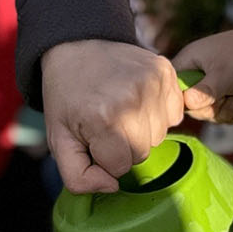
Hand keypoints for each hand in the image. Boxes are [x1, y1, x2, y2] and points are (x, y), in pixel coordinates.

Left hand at [41, 39, 182, 192]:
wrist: (76, 46)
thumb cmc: (67, 97)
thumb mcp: (58, 140)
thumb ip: (77, 177)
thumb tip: (112, 186)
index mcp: (103, 119)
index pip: (120, 167)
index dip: (104, 156)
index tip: (92, 136)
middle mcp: (132, 100)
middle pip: (142, 152)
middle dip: (122, 145)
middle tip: (105, 120)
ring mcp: (152, 83)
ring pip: (160, 135)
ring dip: (141, 129)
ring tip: (120, 107)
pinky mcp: (166, 71)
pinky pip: (174, 114)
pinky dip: (158, 113)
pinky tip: (137, 99)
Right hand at [174, 28, 232, 122]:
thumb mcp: (223, 76)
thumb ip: (205, 92)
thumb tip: (187, 104)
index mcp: (189, 61)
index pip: (173, 88)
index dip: (185, 102)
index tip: (203, 104)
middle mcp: (196, 71)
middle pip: (191, 104)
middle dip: (211, 109)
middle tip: (228, 101)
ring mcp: (211, 81)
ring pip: (207, 109)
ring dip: (223, 112)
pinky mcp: (225, 90)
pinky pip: (219, 109)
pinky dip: (230, 112)